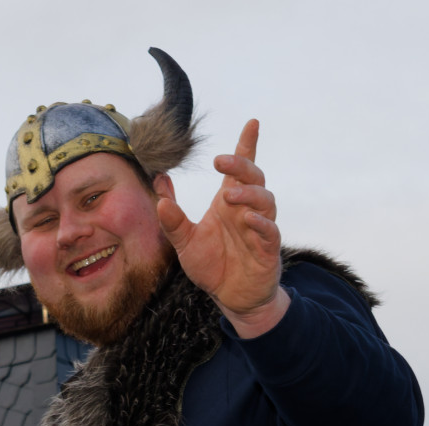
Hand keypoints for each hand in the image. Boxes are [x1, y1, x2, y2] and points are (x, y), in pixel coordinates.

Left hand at [157, 119, 287, 337]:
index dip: (247, 145)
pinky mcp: (268, 250)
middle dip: (241, 164)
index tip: (251, 123)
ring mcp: (260, 229)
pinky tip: (248, 219)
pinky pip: (270, 231)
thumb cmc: (212, 266)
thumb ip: (172, 218)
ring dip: (249, 194)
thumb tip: (158, 185)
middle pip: (254, 177)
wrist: (231, 298)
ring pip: (266, 200)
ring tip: (229, 196)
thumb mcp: (185, 242)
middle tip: (220, 162)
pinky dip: (261, 223)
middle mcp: (247, 210)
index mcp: (229, 203)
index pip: (241, 168)